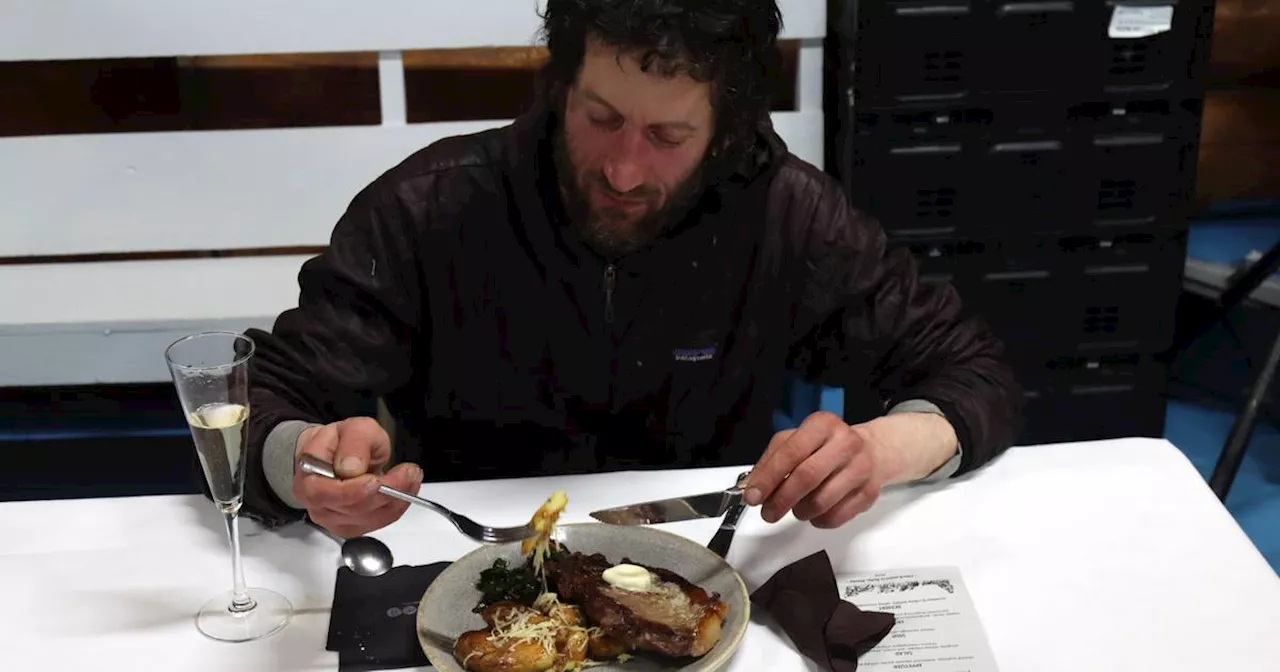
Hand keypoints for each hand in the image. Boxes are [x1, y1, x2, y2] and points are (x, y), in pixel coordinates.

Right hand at [292, 417, 422, 537]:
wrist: (336, 454)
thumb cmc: (341, 442)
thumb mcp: (352, 428)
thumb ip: (354, 442)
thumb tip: (351, 467)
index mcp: (308, 478)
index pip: (324, 493)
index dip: (352, 490)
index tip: (376, 480)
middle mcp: (317, 504)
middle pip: (352, 508)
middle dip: (385, 492)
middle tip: (408, 472)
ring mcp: (334, 519)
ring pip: (370, 518)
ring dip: (397, 499)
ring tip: (411, 476)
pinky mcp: (352, 526)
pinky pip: (378, 522)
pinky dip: (396, 507)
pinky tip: (405, 490)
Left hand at [742, 411, 882, 528]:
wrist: (873, 450)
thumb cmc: (826, 446)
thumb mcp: (797, 440)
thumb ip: (771, 461)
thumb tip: (750, 488)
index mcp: (823, 424)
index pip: (790, 453)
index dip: (768, 478)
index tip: (752, 496)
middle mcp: (846, 443)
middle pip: (806, 478)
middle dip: (780, 500)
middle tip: (768, 513)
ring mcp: (861, 468)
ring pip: (821, 502)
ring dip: (800, 512)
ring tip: (796, 508)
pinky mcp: (869, 493)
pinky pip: (836, 517)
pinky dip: (818, 520)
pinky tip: (816, 512)